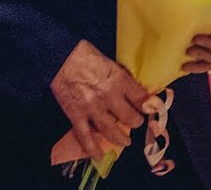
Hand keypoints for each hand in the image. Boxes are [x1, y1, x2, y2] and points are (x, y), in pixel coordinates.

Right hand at [50, 40, 149, 158]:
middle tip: (136, 123)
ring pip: (111, 130)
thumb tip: (133, 89)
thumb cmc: (86, 55)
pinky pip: (85, 136)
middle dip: (135, 122)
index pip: (141, 99)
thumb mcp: (111, 62)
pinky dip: (92, 148)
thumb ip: (122, 78)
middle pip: (129, 118)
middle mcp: (109, 96)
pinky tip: (98, 155)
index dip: (148, 106)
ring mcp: (92, 108)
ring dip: (120, 138)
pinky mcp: (76, 115)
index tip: (149, 109)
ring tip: (125, 142)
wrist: (60, 57)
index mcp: (120, 80)